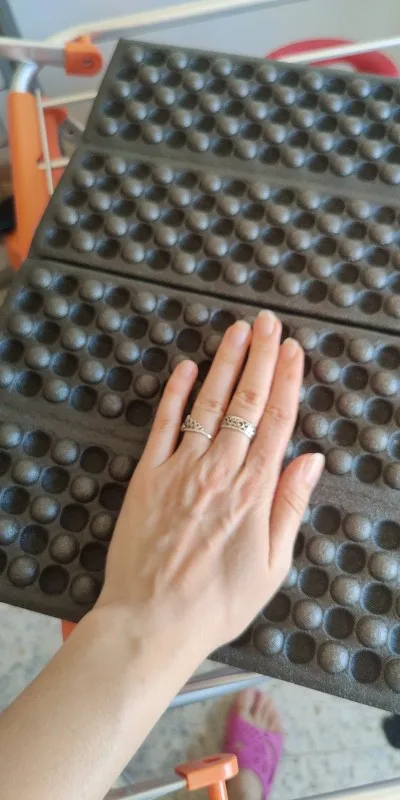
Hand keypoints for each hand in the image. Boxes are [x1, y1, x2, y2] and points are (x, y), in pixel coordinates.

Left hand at [96, 310, 323, 659]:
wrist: (153, 621)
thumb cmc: (217, 602)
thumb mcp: (272, 566)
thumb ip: (290, 507)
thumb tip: (310, 461)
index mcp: (253, 493)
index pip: (275, 422)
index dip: (286, 381)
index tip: (293, 350)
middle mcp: (219, 472)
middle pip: (245, 403)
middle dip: (259, 358)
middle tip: (268, 323)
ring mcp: (180, 470)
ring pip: (209, 406)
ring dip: (224, 365)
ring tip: (237, 332)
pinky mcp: (148, 477)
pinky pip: (164, 427)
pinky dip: (176, 395)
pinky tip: (187, 369)